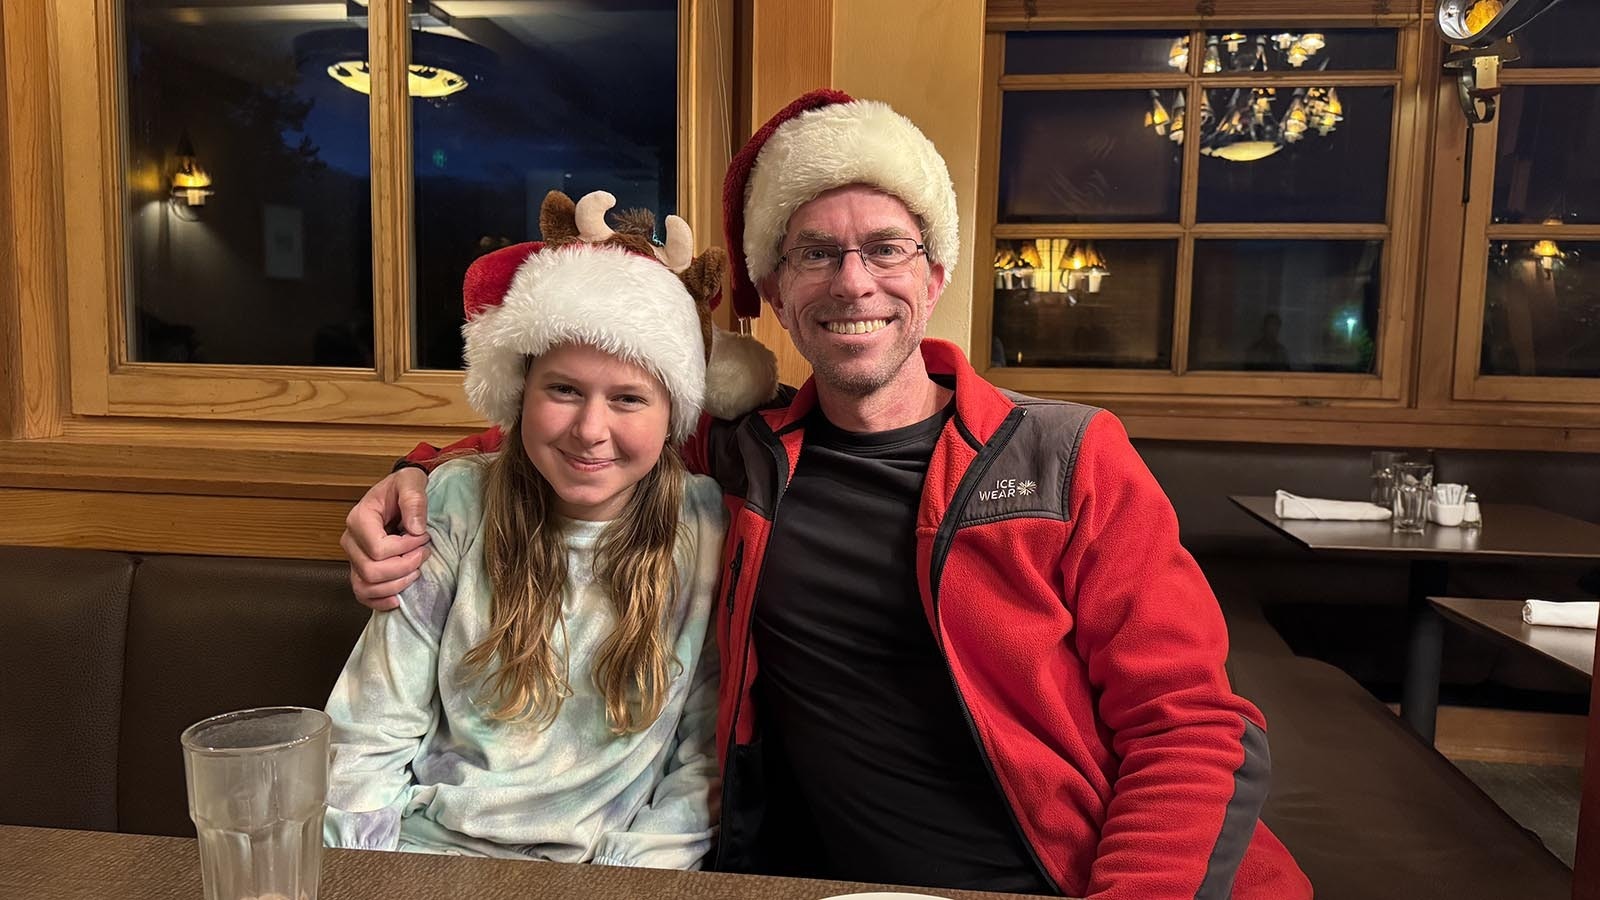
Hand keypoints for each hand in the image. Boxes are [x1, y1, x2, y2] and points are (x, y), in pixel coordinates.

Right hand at [342, 466, 430, 609]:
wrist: (398, 492)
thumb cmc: (403, 487)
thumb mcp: (411, 481)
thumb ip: (414, 499)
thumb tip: (415, 529)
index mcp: (359, 518)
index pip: (378, 549)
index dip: (406, 549)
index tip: (424, 537)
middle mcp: (350, 540)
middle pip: (371, 571)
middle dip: (404, 568)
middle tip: (424, 554)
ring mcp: (353, 557)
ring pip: (365, 587)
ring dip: (395, 585)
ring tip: (416, 572)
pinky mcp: (360, 569)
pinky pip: (362, 594)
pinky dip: (379, 601)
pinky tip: (398, 599)